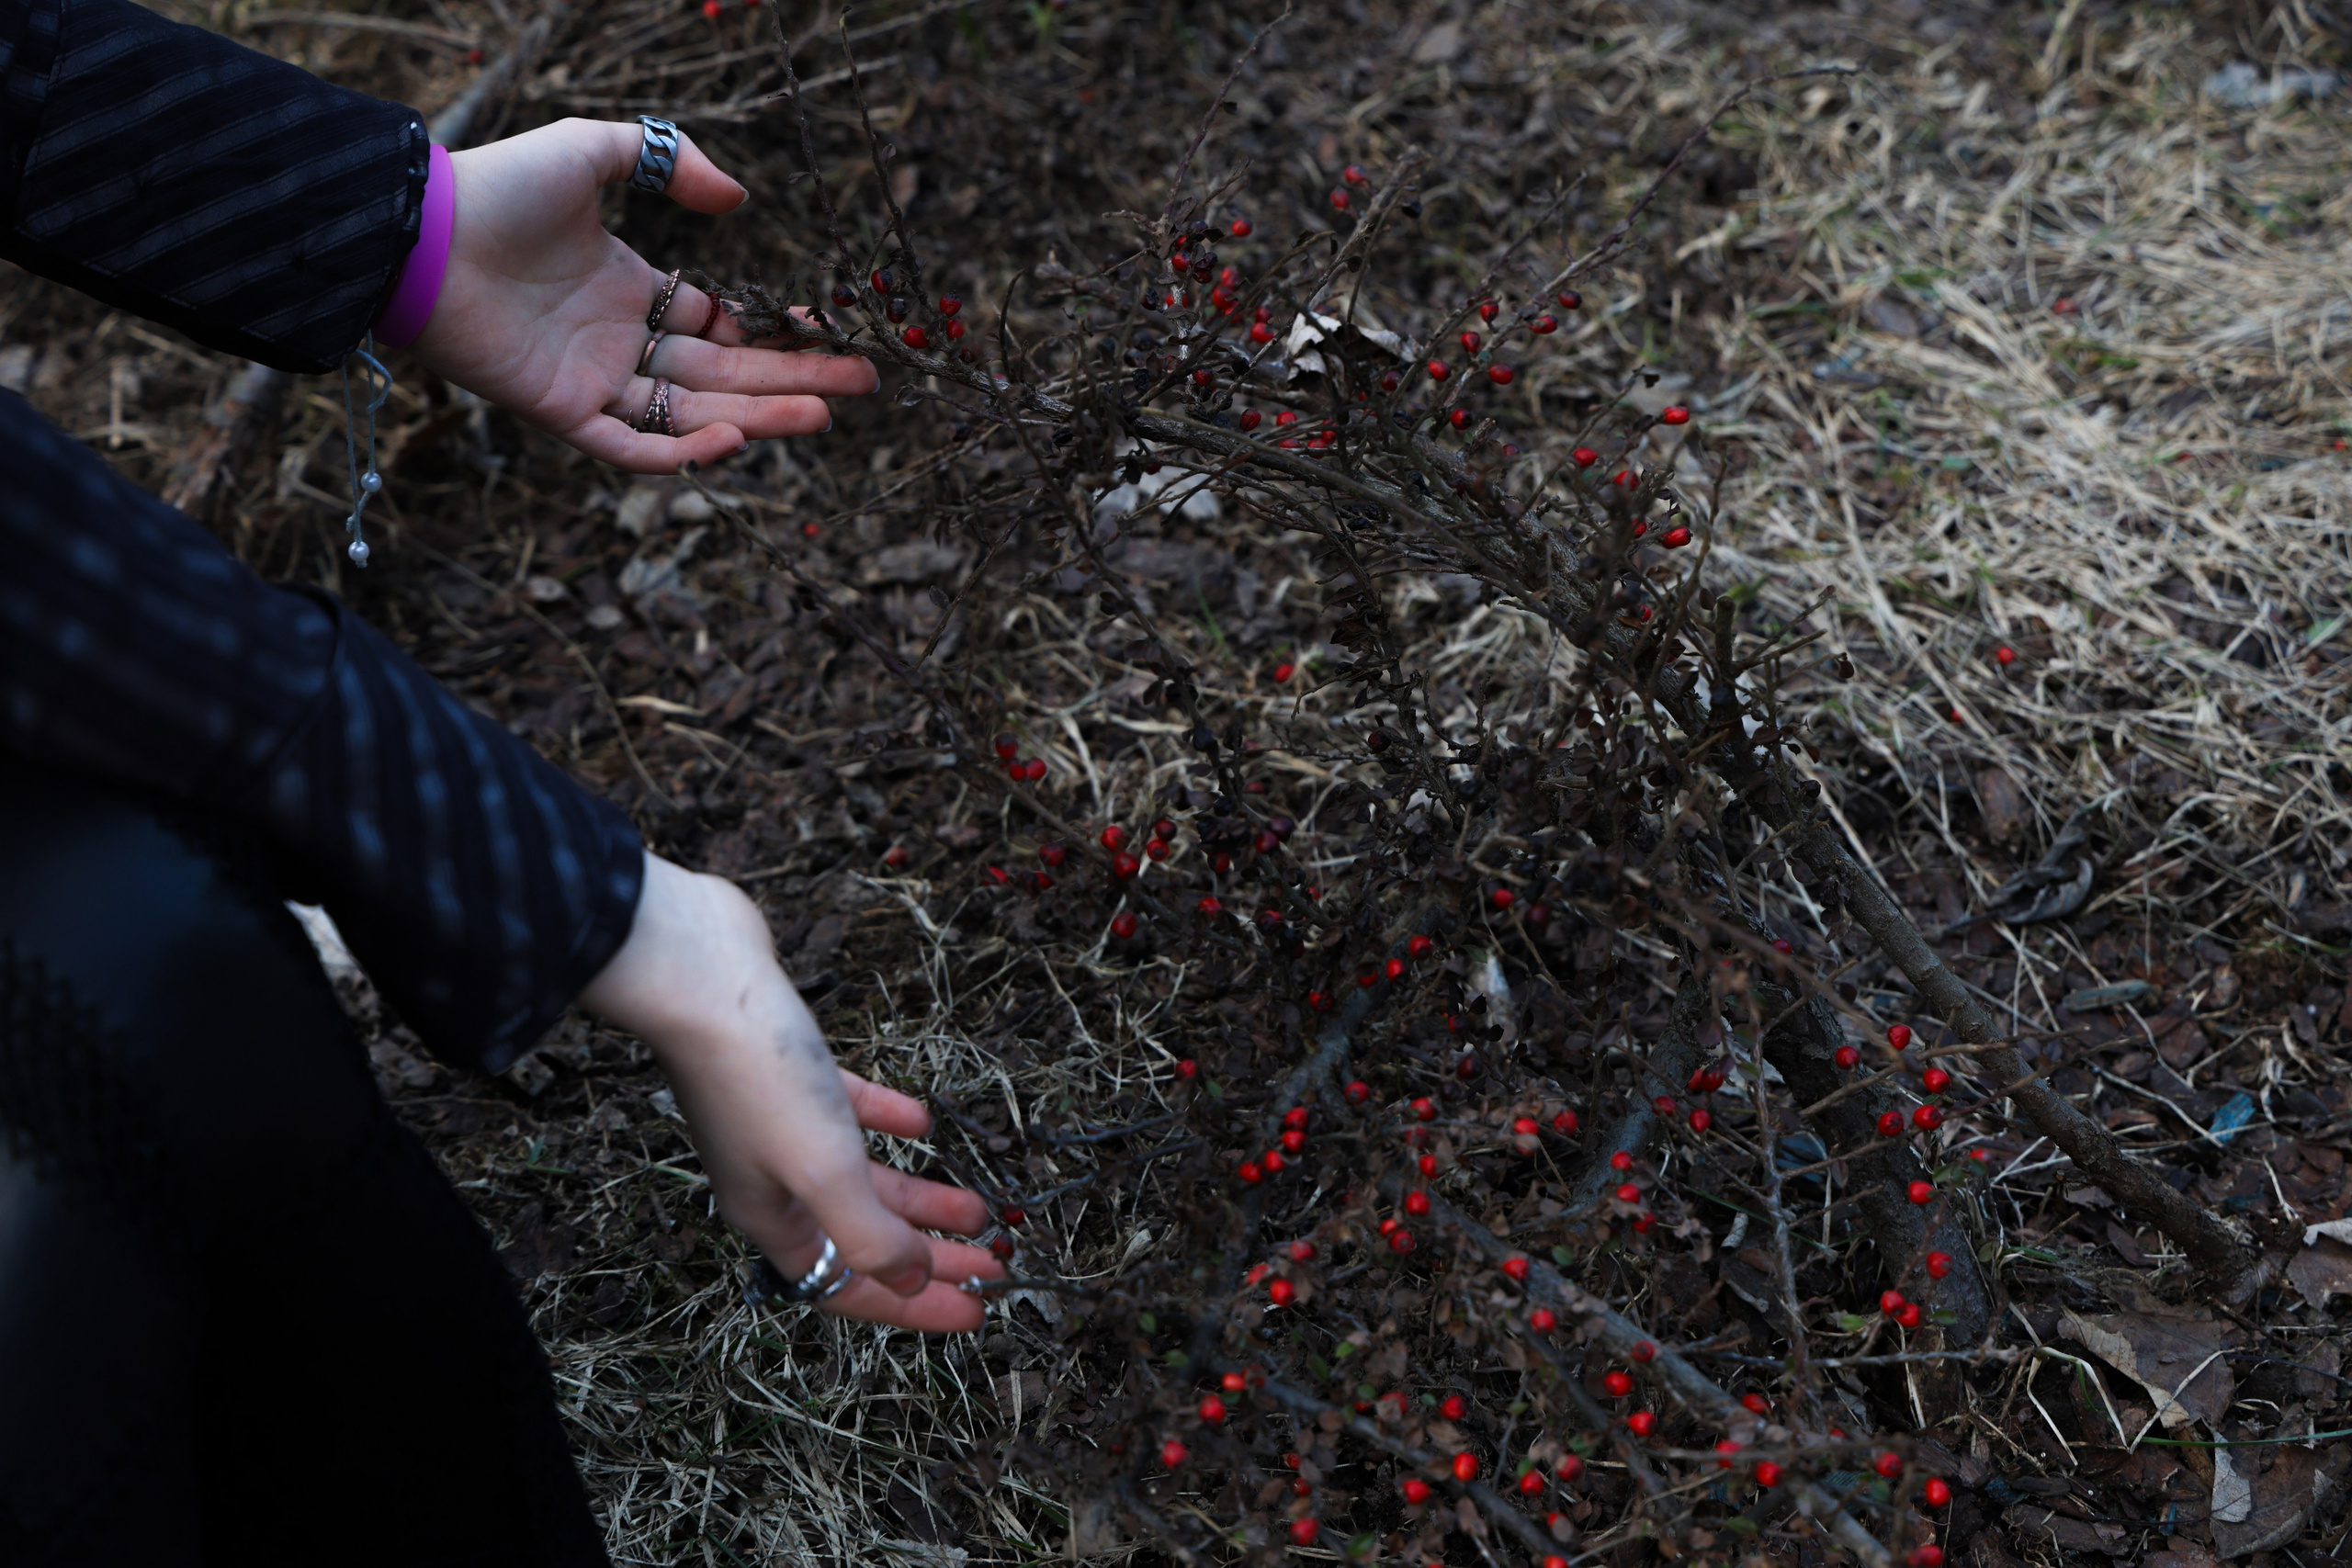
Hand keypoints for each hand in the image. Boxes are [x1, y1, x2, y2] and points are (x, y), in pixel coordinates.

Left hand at [411, 118, 879, 474]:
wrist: (417, 234)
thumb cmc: (495, 187)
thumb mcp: (592, 151)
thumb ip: (668, 161)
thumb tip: (739, 199)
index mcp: (628, 290)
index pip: (717, 328)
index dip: (773, 334)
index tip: (826, 332)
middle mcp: (618, 343)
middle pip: (724, 377)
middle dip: (795, 381)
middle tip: (863, 386)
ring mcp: (592, 383)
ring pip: (692, 415)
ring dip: (759, 418)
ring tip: (823, 416)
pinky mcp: (560, 413)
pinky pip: (631, 446)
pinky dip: (681, 452)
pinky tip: (735, 440)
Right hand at [580, 854, 1001, 1330]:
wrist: (700, 976)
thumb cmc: (758, 1078)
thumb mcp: (824, 1172)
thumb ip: (870, 1235)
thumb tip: (912, 1281)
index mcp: (774, 1218)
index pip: (850, 1285)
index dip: (913, 1306)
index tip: (975, 1313)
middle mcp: (774, 1180)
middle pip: (866, 1238)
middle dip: (932, 1258)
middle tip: (995, 1268)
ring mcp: (782, 1124)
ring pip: (865, 1179)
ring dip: (922, 1198)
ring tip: (981, 1209)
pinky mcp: (793, 1070)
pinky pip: (851, 1112)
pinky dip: (890, 1122)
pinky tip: (925, 1123)